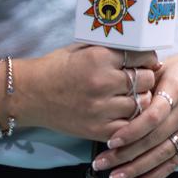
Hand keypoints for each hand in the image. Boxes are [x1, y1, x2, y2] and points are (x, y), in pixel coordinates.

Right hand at [22, 45, 159, 143]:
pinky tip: (124, 113)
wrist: (30, 94)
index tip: (146, 62)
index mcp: (99, 58)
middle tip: (138, 80)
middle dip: (145, 79)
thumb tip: (141, 52)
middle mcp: (103, 82)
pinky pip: (130, 126)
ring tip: (131, 96)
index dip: (147, 59)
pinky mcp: (98, 129)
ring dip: (140, 100)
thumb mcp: (82, 48)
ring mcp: (102, 108)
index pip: (142, 57)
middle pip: (146, 80)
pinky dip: (132, 120)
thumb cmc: (56, 68)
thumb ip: (110, 49)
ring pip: (142, 104)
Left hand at [93, 44, 177, 177]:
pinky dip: (154, 177)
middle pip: (154, 140)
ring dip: (136, 170)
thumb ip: (143, 85)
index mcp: (177, 91)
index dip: (131, 131)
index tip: (110, 141)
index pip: (152, 117)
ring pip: (162, 156)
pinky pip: (173, 164)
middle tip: (101, 164)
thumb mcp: (164, 68)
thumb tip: (113, 100)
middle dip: (125, 155)